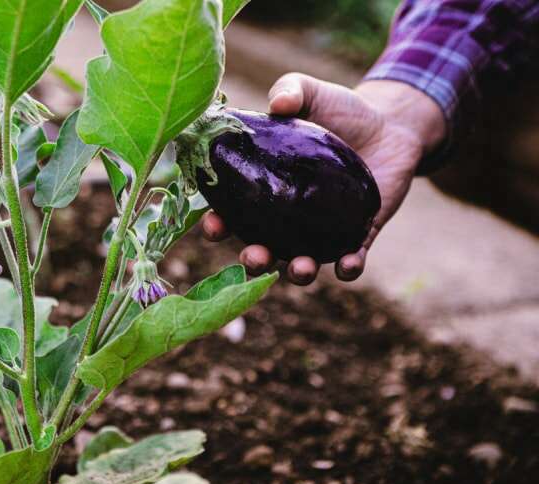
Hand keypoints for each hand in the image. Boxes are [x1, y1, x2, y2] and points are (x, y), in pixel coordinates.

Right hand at [203, 74, 446, 284]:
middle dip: (253, 260)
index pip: (232, 213)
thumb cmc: (341, 110)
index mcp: (266, 189)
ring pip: (301, 263)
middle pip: (262, 248)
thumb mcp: (311, 93)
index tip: (214, 226)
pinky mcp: (357, 235)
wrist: (390, 125)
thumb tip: (277, 104)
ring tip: (299, 268)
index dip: (218, 224)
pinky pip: (349, 261)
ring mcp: (321, 231)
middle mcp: (288, 218)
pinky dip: (347, 268)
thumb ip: (290, 91)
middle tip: (254, 256)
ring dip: (296, 272)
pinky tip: (347, 264)